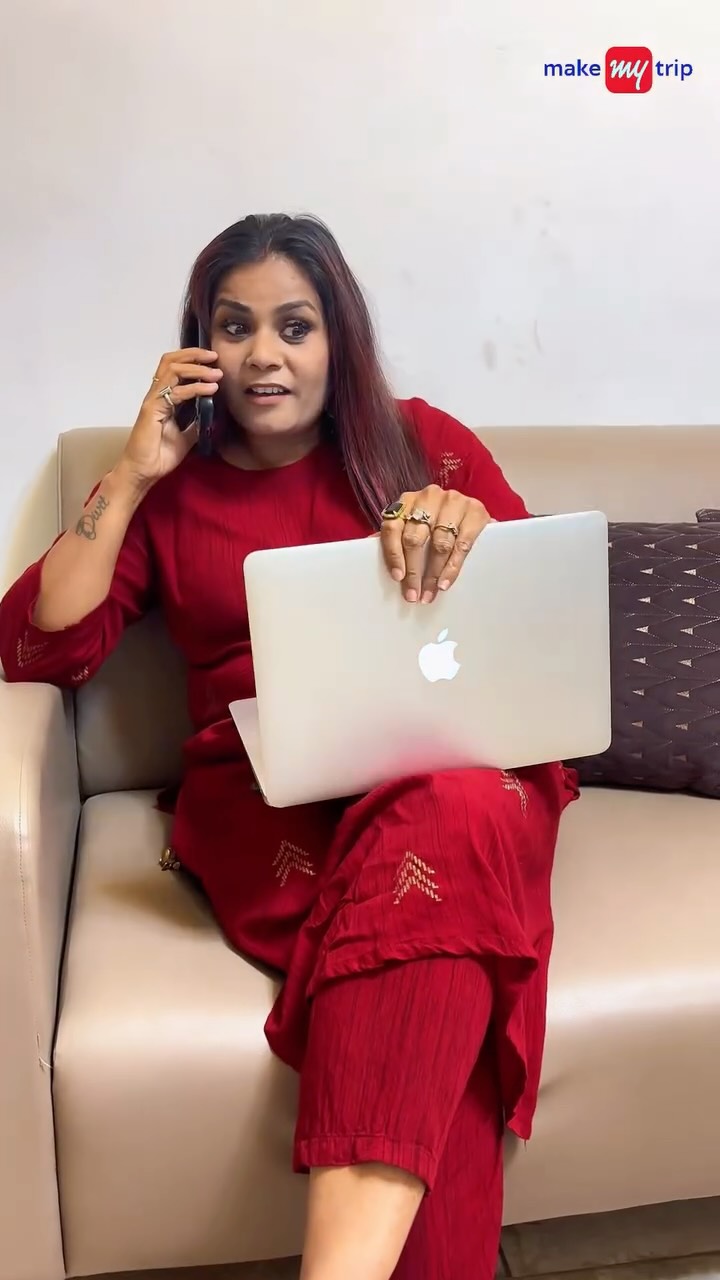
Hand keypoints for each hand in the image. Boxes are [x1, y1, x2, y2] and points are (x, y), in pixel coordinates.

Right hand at [120, 347, 222, 487]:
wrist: (143, 472)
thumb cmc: (159, 455)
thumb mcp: (186, 437)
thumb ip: (196, 423)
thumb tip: (212, 415)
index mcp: (163, 398)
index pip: (174, 368)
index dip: (193, 360)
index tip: (213, 362)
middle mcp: (156, 394)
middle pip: (171, 360)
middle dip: (194, 355)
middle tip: (215, 357)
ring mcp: (153, 400)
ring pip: (173, 370)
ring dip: (196, 368)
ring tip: (216, 373)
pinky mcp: (152, 409)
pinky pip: (176, 392)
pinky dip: (195, 388)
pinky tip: (210, 389)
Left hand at [379, 485, 492, 603]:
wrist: (472, 509)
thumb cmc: (436, 521)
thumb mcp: (413, 524)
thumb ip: (394, 536)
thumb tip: (367, 552)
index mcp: (407, 500)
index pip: (392, 527)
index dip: (393, 554)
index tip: (397, 577)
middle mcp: (429, 497)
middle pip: (415, 539)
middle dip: (413, 572)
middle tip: (412, 595)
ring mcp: (453, 502)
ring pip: (439, 544)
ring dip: (433, 574)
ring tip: (429, 594)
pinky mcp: (475, 512)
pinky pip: (462, 545)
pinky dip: (452, 568)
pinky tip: (445, 583)